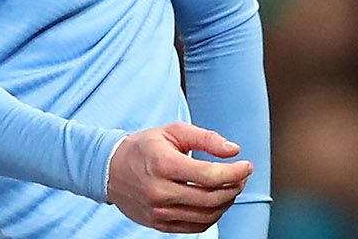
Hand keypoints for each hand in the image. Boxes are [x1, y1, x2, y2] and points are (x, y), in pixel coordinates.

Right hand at [105, 122, 252, 233]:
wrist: (110, 170)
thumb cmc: (144, 147)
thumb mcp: (172, 132)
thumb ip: (205, 138)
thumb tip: (234, 150)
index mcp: (163, 164)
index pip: (210, 175)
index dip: (235, 172)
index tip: (247, 165)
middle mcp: (160, 191)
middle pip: (212, 198)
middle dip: (234, 187)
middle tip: (241, 176)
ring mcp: (159, 211)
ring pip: (207, 215)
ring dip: (226, 202)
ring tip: (230, 187)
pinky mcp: (159, 224)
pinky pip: (196, 226)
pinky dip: (212, 216)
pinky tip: (215, 202)